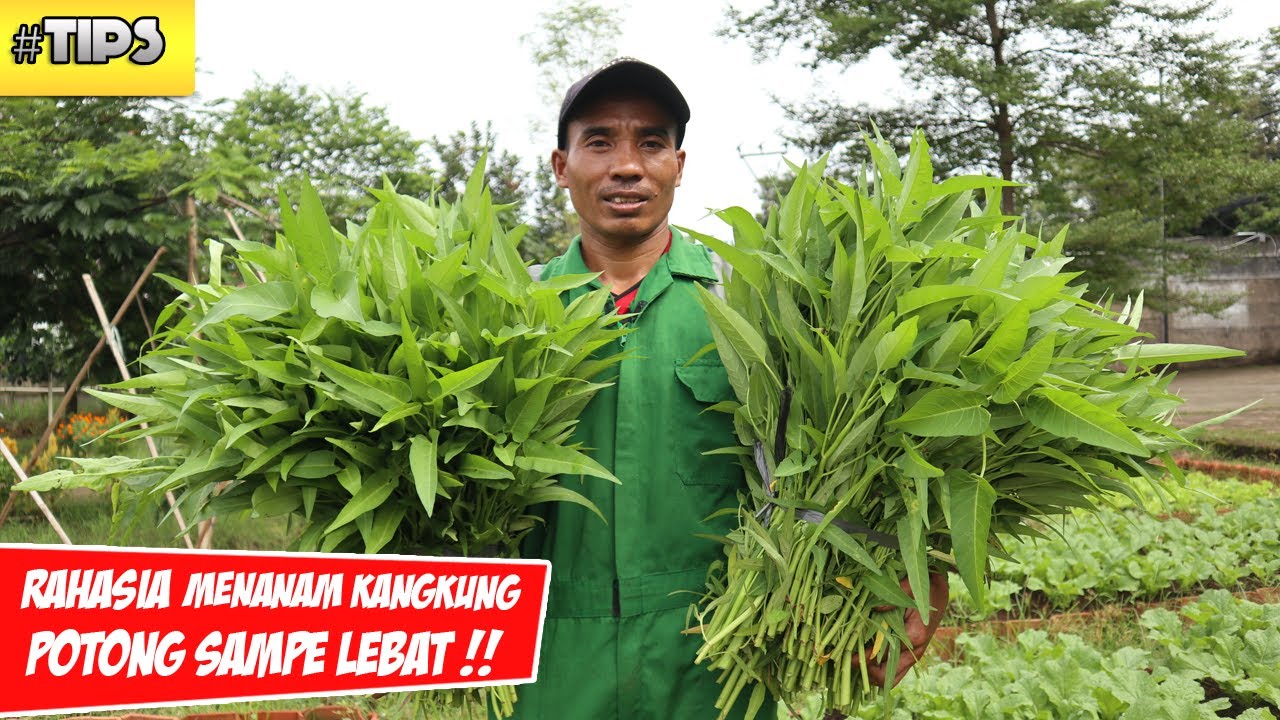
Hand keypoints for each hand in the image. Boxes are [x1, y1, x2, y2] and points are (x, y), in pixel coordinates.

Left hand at [856, 571, 948, 687]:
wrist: (939, 589)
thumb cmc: (923, 588)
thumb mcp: (909, 588)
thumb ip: (892, 598)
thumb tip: (875, 609)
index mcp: (913, 637)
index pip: (884, 659)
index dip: (864, 660)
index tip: (847, 655)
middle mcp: (913, 652)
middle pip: (886, 678)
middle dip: (865, 673)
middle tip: (847, 661)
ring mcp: (911, 654)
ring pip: (889, 677)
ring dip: (870, 673)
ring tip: (852, 660)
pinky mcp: (908, 651)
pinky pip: (892, 668)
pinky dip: (876, 666)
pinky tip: (862, 656)